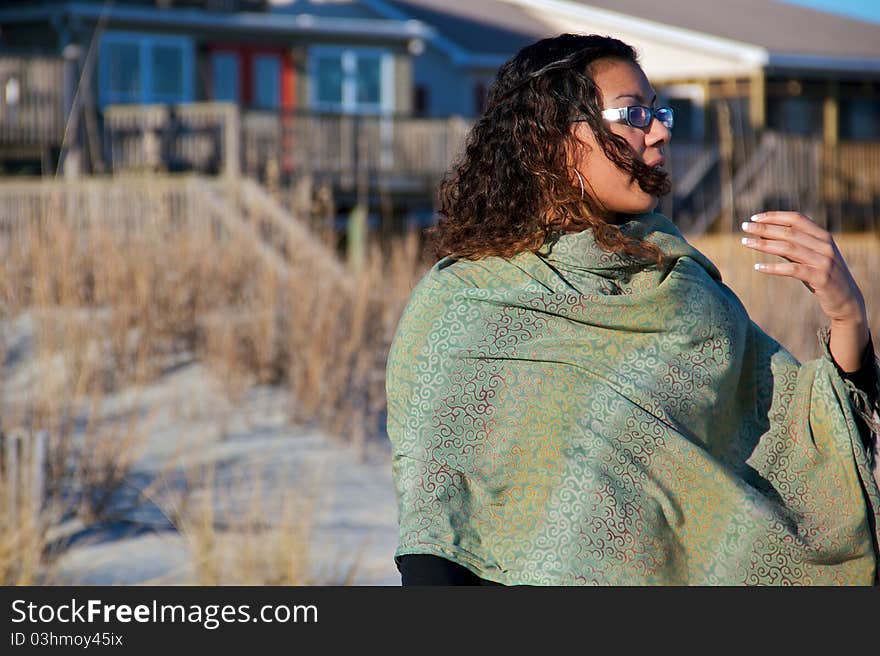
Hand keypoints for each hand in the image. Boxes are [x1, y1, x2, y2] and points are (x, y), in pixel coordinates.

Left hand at [740, 211, 868, 370]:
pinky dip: (773, 267)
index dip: (775, 216)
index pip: (797, 218)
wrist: (846, 300)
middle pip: (789, 232)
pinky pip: (792, 270)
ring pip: (789, 248)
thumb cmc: (822, 276)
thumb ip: (792, 245)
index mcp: (823, 236)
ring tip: (745, 242)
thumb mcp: (809, 257)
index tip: (754, 218)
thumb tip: (765, 233)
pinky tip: (757, 267)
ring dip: (764, 244)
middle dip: (764, 228)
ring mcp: (824, 261)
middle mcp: (825, 245)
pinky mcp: (821, 278)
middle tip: (743, 227)